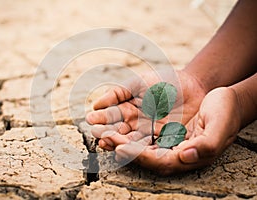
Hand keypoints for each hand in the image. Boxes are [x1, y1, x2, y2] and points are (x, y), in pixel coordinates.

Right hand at [86, 69, 205, 149]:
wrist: (192, 86)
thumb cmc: (164, 81)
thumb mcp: (139, 83)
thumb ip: (118, 93)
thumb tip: (96, 104)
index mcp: (128, 109)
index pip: (112, 116)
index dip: (102, 118)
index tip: (90, 119)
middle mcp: (135, 123)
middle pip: (118, 131)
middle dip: (107, 132)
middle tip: (96, 133)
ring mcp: (148, 133)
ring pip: (130, 140)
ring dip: (118, 142)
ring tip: (106, 142)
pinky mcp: (162, 140)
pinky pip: (149, 145)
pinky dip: (137, 148)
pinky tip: (127, 148)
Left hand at [103, 87, 240, 174]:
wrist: (217, 92)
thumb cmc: (223, 113)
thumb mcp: (220, 128)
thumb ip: (205, 146)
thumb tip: (183, 156)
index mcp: (181, 154)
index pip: (156, 161)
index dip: (137, 156)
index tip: (120, 149)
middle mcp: (166, 145)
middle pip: (138, 150)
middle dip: (118, 144)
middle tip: (101, 137)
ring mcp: (158, 131)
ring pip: (132, 136)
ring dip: (114, 132)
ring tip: (96, 127)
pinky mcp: (153, 118)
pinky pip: (134, 120)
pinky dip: (120, 118)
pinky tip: (105, 112)